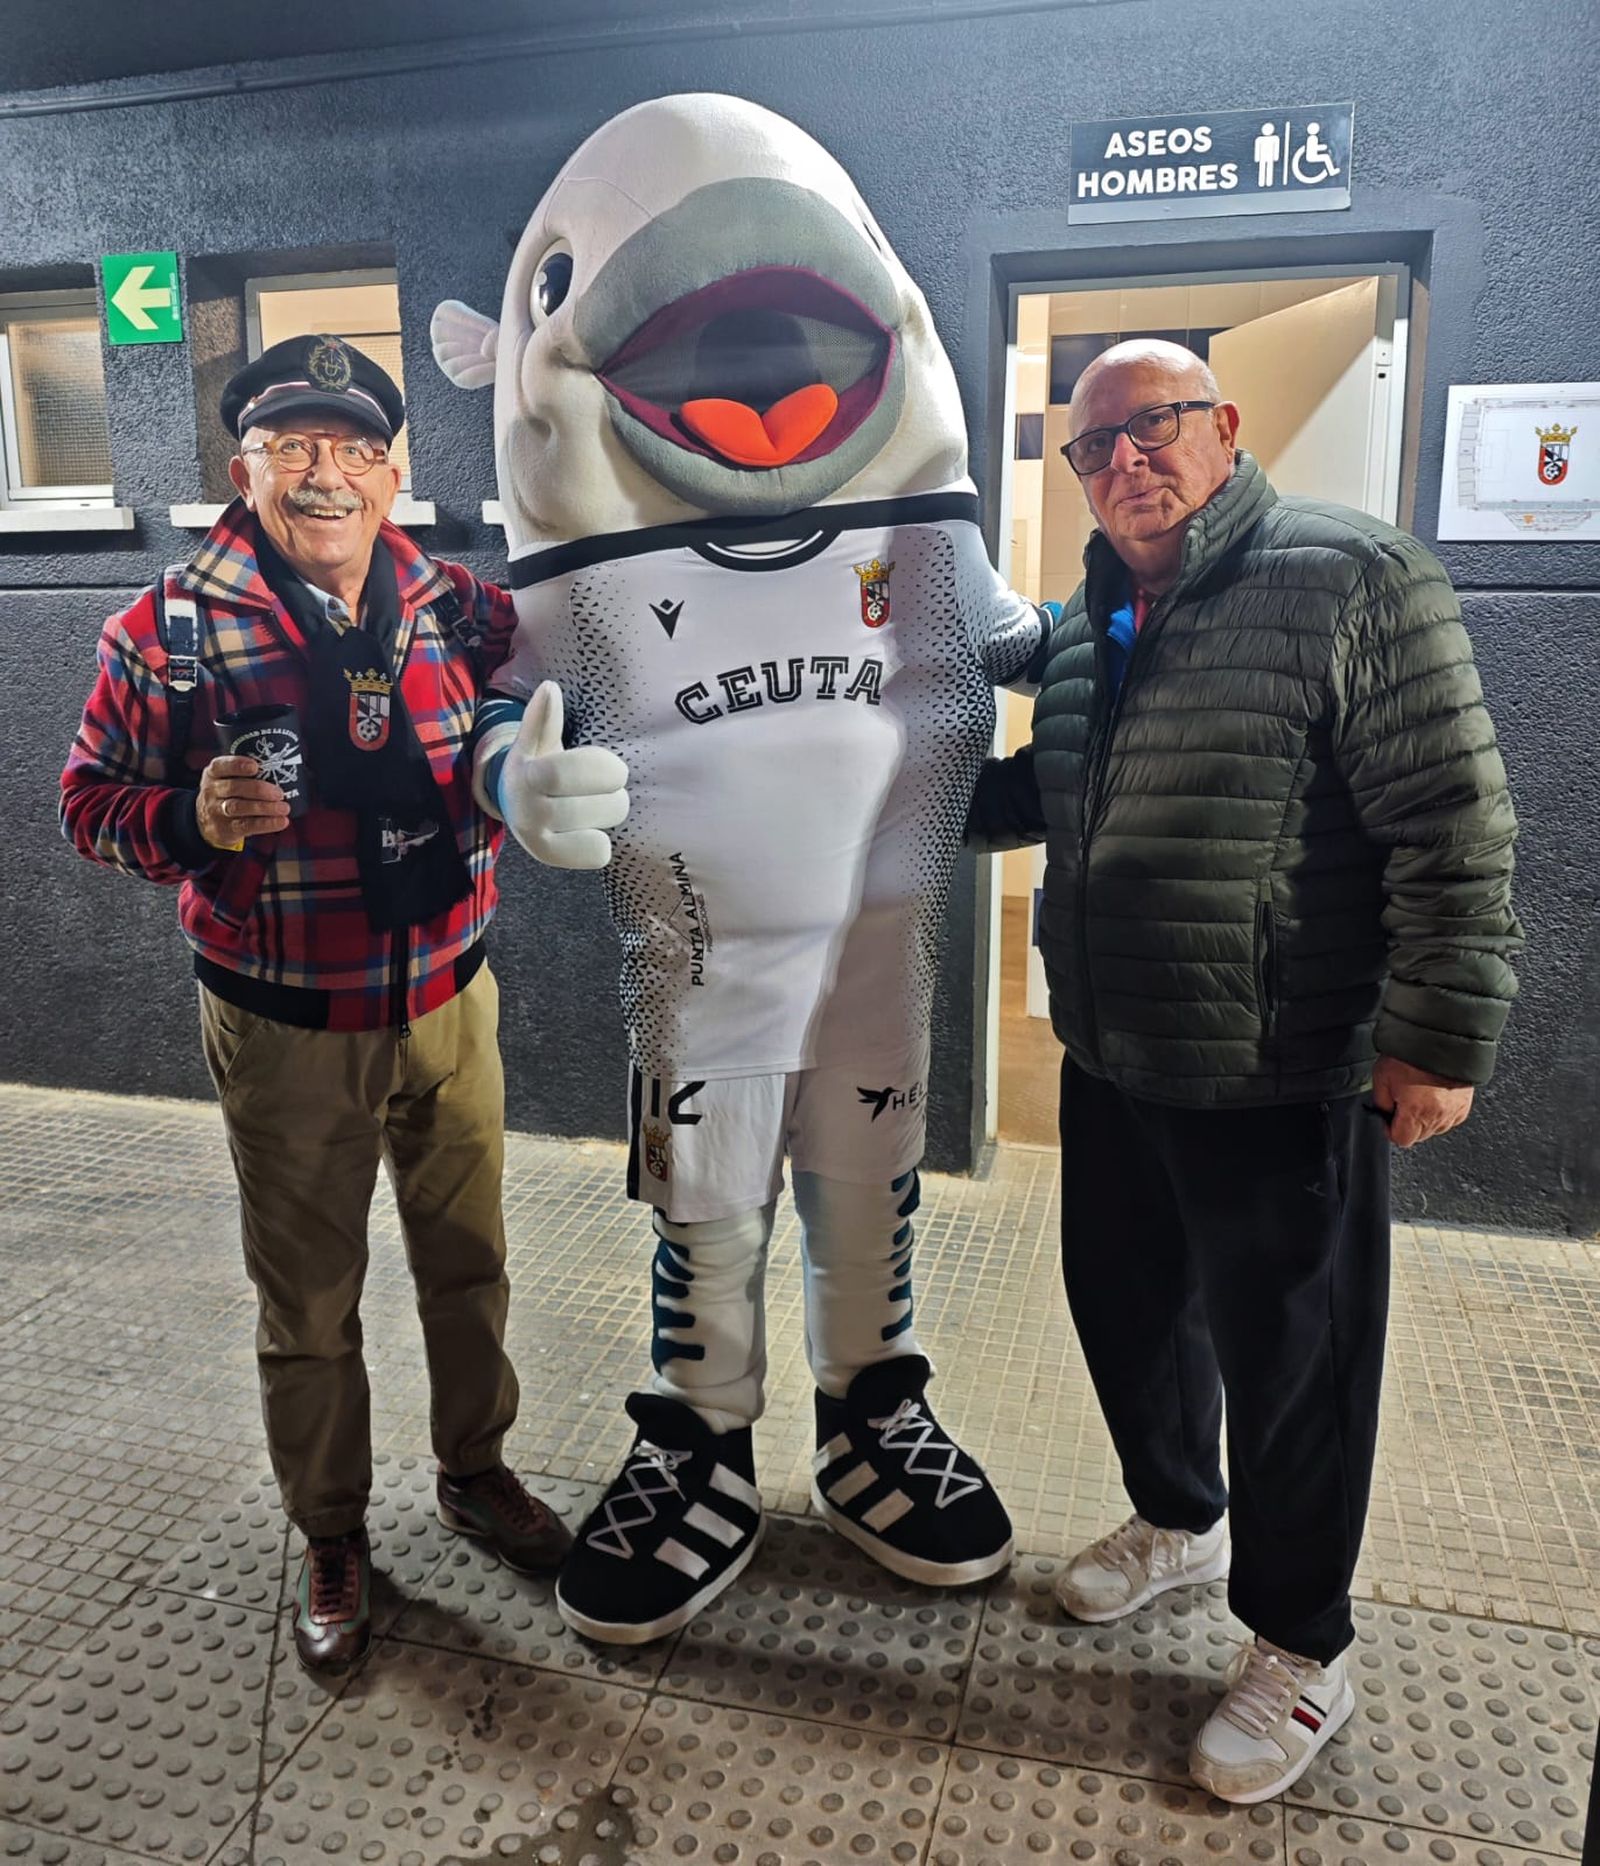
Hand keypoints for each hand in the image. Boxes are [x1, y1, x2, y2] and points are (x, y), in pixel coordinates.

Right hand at [196, 755, 290, 849]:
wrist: (207, 822)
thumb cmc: (226, 794)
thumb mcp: (226, 779)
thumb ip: (245, 774)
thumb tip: (282, 771)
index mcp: (213, 774)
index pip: (221, 766)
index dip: (237, 765)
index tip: (255, 766)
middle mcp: (212, 791)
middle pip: (233, 788)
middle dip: (258, 789)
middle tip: (279, 793)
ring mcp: (217, 811)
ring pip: (239, 807)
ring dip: (264, 808)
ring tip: (283, 808)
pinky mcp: (225, 828)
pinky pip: (246, 825)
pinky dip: (266, 824)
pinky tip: (281, 821)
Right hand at [498, 681, 628, 869]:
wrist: (515, 808)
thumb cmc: (537, 768)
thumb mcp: (537, 743)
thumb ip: (544, 719)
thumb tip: (549, 688)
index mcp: (527, 777)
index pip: (569, 773)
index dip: (603, 768)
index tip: (615, 769)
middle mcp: (527, 812)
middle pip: (599, 806)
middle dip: (614, 793)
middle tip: (606, 788)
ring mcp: (537, 840)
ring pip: (601, 832)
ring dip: (608, 815)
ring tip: (594, 807)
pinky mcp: (551, 859)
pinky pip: (598, 855)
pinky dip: (599, 843)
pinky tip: (585, 830)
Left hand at [1370, 1055, 1473, 1148]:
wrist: (1439, 1038)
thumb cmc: (1412, 1055)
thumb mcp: (1382, 1077)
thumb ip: (1381, 1102)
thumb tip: (1383, 1114)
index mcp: (1416, 1113)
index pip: (1401, 1139)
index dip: (1389, 1129)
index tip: (1388, 1117)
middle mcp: (1437, 1116)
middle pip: (1418, 1136)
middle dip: (1407, 1123)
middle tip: (1402, 1102)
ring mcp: (1453, 1111)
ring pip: (1435, 1129)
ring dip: (1424, 1119)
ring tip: (1418, 1096)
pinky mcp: (1464, 1104)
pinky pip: (1450, 1119)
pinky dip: (1440, 1113)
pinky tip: (1433, 1097)